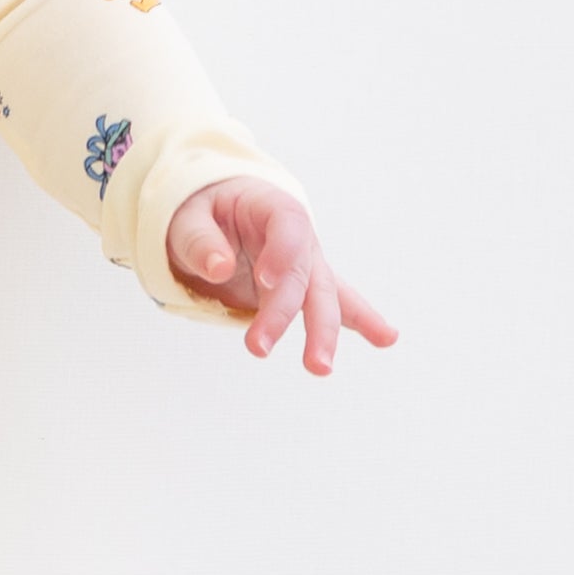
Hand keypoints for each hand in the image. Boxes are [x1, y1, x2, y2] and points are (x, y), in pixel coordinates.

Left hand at [163, 179, 397, 373]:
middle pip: (302, 275)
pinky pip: (336, 305)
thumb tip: (216, 267)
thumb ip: (199, 240)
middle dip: (285, 313)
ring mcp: (307, 264)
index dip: (282, 252)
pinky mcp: (305, 288)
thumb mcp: (187, 216)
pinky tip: (386, 337)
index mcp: (273, 208)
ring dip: (321, 333)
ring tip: (319, 367)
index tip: (266, 280)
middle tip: (258, 347)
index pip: (288, 226)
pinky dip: (360, 321)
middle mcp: (299, 238)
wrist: (218, 212)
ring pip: (322, 298)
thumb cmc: (202, 211)